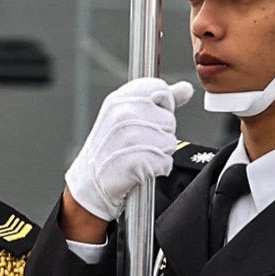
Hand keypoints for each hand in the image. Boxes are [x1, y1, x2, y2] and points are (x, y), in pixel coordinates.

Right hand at [62, 76, 190, 230]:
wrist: (88, 187)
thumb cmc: (107, 151)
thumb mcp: (126, 116)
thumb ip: (160, 101)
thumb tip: (186, 88)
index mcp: (118, 99)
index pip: (160, 89)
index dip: (161, 106)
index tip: (148, 118)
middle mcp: (123, 115)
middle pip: (169, 119)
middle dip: (160, 134)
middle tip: (137, 144)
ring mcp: (129, 138)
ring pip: (170, 142)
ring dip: (159, 153)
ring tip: (137, 156)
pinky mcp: (136, 161)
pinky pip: (165, 162)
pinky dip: (158, 169)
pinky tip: (139, 170)